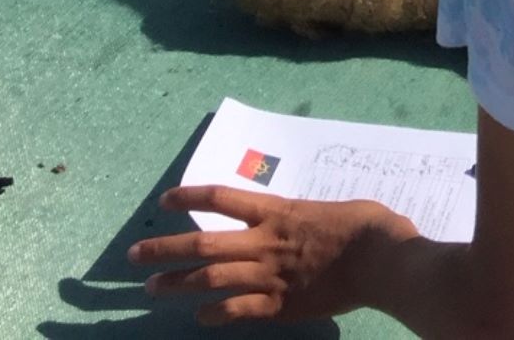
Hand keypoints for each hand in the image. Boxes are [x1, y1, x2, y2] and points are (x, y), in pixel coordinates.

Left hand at [131, 186, 416, 324]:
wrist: (381, 259)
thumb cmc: (365, 226)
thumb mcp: (329, 208)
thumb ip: (305, 215)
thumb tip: (304, 220)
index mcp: (277, 212)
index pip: (222, 198)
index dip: (189, 197)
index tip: (164, 200)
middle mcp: (264, 242)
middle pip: (203, 243)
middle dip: (164, 248)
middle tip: (133, 255)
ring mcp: (269, 276)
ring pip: (210, 278)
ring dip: (177, 283)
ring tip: (153, 288)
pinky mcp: (280, 305)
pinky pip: (236, 311)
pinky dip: (214, 314)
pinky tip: (200, 317)